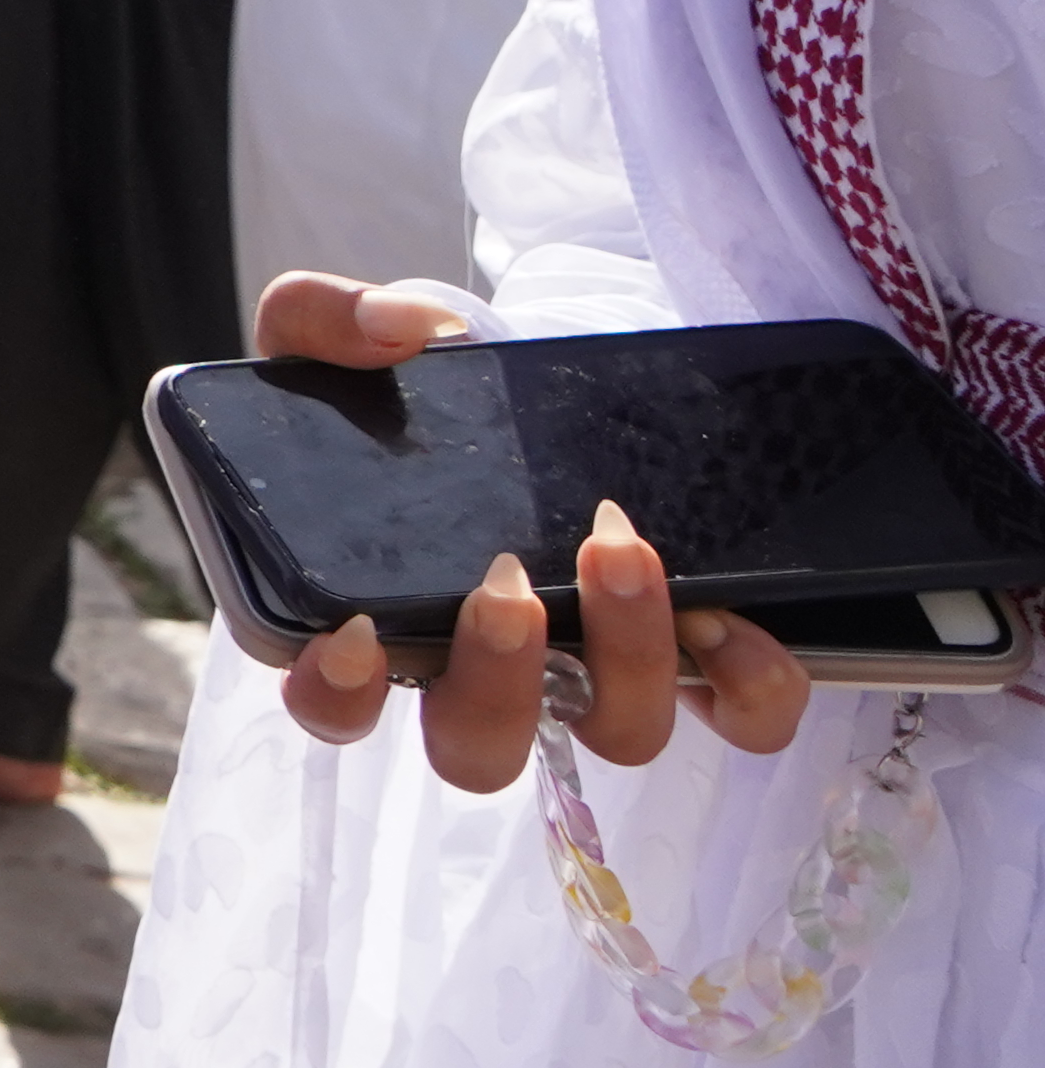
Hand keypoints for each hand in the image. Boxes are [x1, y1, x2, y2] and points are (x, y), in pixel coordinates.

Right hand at [255, 270, 814, 784]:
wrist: (545, 380)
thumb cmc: (430, 386)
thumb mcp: (343, 337)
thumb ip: (324, 318)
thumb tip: (402, 331)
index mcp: (378, 618)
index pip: (334, 707)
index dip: (338, 697)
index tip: (359, 636)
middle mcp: (487, 672)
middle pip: (480, 749)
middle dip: (498, 682)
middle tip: (506, 584)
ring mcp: (595, 674)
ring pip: (613, 733)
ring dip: (623, 659)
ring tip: (620, 548)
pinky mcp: (699, 658)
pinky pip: (738, 715)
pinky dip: (743, 684)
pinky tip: (726, 613)